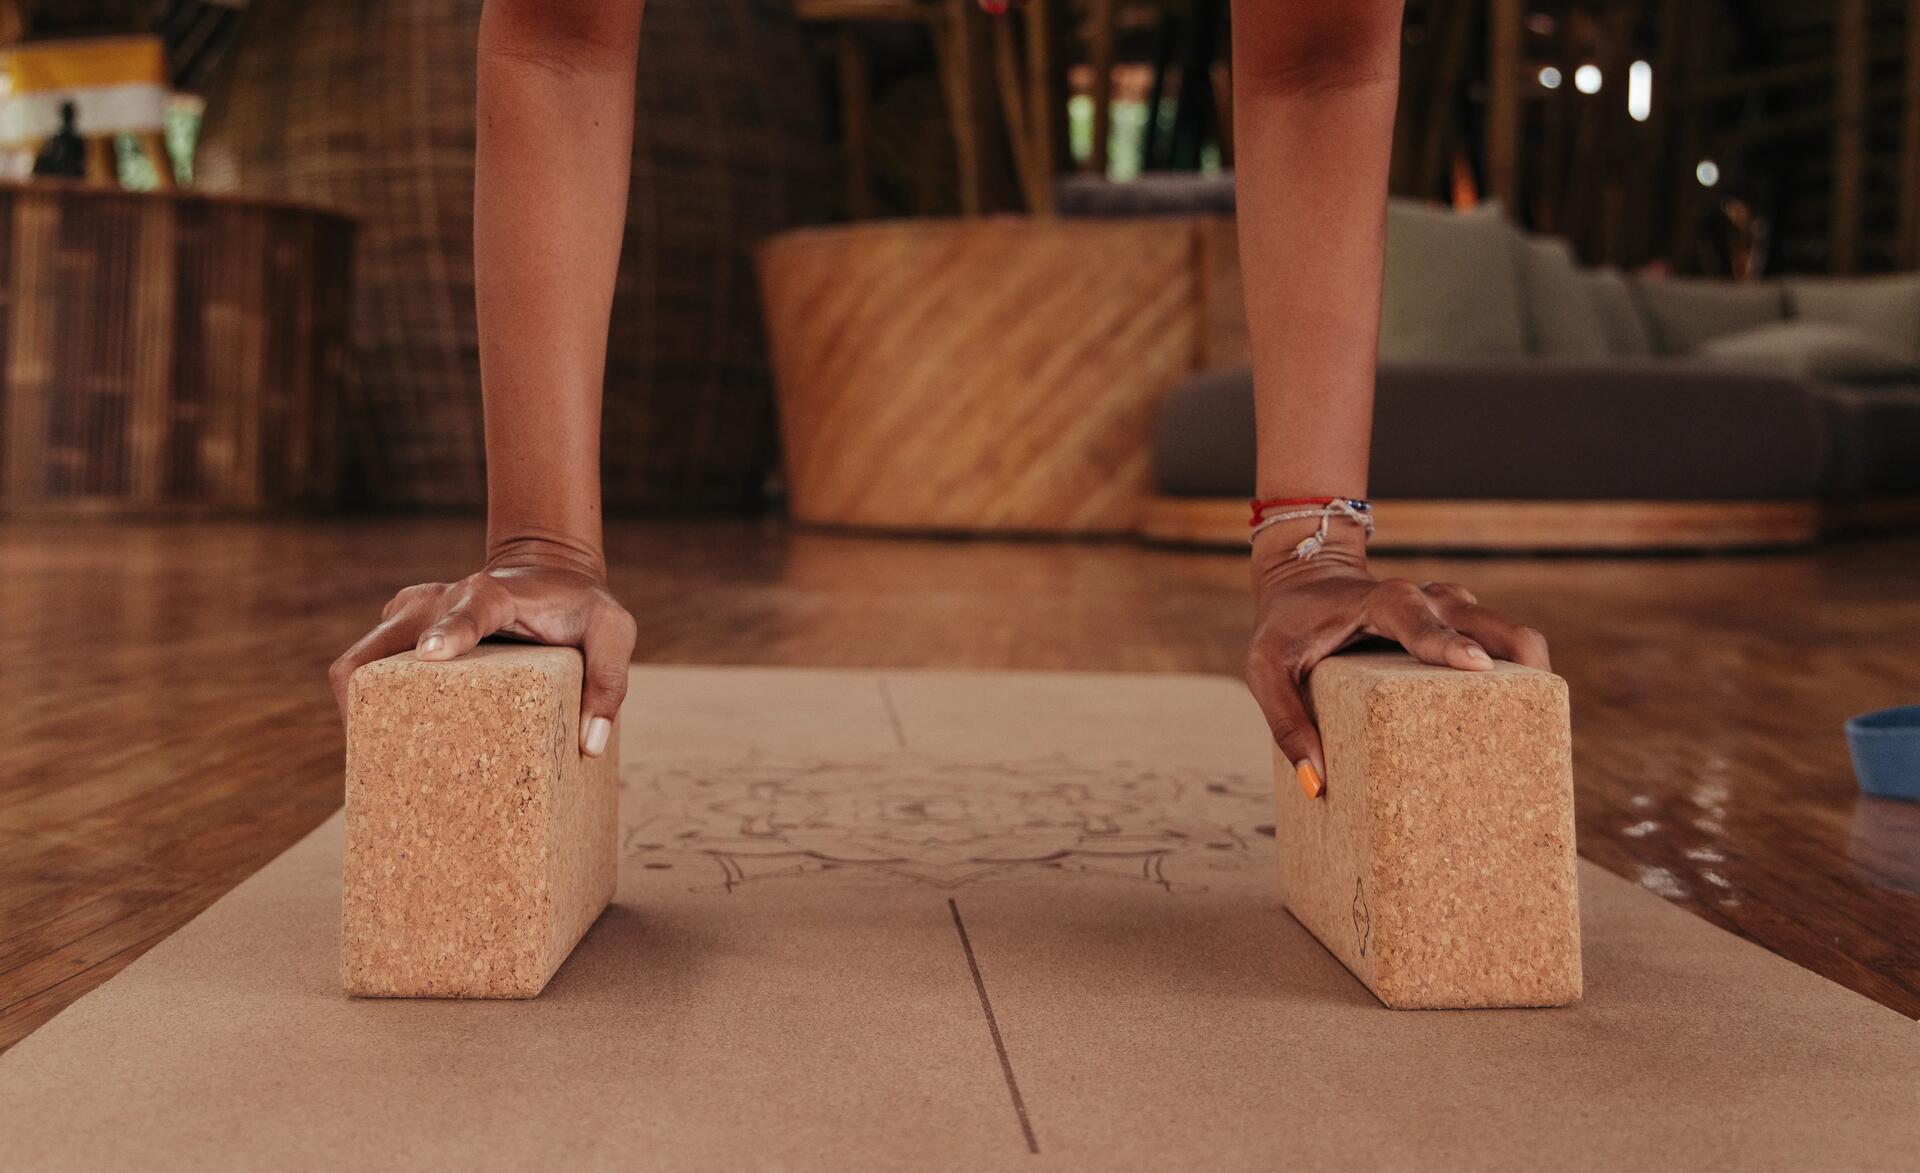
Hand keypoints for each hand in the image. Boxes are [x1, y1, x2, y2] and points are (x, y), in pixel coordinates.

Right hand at [329, 543, 636, 756]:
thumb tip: (590, 743)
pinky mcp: (399, 632)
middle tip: (383, 753)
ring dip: (360, 709)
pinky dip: (367, 705)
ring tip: (380, 763)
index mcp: (490, 594)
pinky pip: (366, 671)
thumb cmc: (581, 606)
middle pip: (379, 646)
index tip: (433, 653)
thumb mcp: (613, 630)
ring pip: (358, 663)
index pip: (467, 609)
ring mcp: (410, 615)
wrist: (548, 572)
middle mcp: (436, 601)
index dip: (449, 631)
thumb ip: (609, 681)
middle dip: (368, 697)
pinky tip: (385, 747)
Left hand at [1245, 519, 1549, 797]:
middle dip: (1523, 665)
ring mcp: (1452, 611)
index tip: (1477, 667)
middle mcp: (1429, 600)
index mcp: (1383, 602)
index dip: (1448, 641)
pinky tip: (1525, 725)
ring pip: (1510, 634)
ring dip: (1532, 675)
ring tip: (1543, 730)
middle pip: (1493, 624)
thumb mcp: (1266, 668)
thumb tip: (1317, 785)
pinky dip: (1520, 679)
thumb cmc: (1286, 626)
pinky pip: (1502, 648)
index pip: (1420, 616)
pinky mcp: (1462, 629)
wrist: (1306, 578)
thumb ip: (1286, 722)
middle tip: (1539, 713)